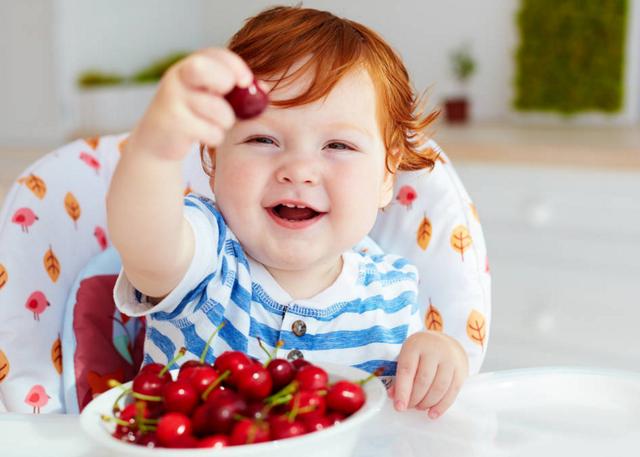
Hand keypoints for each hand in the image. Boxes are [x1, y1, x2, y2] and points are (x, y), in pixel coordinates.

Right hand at [127, 48, 253, 160]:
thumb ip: (235, 91)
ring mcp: (173, 98)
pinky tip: (203, 136)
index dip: (235, 66)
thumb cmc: (194, 115)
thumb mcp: (212, 97)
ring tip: (215, 124)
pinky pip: (210, 131)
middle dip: (223, 80)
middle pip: (203, 68)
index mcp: (191, 65)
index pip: (215, 55)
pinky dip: (214, 137)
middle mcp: (178, 76)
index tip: (247, 81)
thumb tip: (264, 89)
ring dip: (225, 121)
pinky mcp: (173, 122)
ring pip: (217, 109)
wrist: (158, 140)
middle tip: (226, 96)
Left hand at [389, 331, 468, 418]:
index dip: (402, 391)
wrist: (445, 343)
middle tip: (409, 406)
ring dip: (427, 403)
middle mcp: (434, 350)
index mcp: (416, 345)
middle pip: (423, 381)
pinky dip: (441, 406)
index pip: (407, 370)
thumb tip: (394, 396)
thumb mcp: (407, 356)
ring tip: (419, 407)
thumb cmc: (421, 352)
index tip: (399, 407)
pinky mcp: (461, 370)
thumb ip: (400, 375)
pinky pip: (452, 392)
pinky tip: (433, 413)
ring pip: (438, 388)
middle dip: (414, 399)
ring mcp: (449, 360)